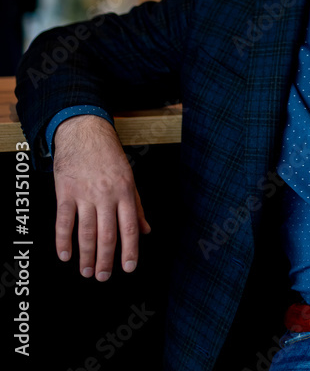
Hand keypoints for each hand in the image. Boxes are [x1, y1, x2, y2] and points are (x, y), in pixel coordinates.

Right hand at [53, 115, 149, 280]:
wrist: (84, 132)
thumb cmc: (109, 156)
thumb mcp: (129, 177)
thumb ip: (136, 205)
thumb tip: (146, 230)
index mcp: (125, 190)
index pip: (130, 227)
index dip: (130, 250)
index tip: (128, 268)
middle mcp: (106, 194)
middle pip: (107, 234)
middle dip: (106, 259)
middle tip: (103, 277)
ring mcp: (84, 193)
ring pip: (86, 232)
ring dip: (86, 255)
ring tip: (86, 271)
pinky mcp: (65, 192)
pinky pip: (64, 221)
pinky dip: (63, 241)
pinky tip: (65, 255)